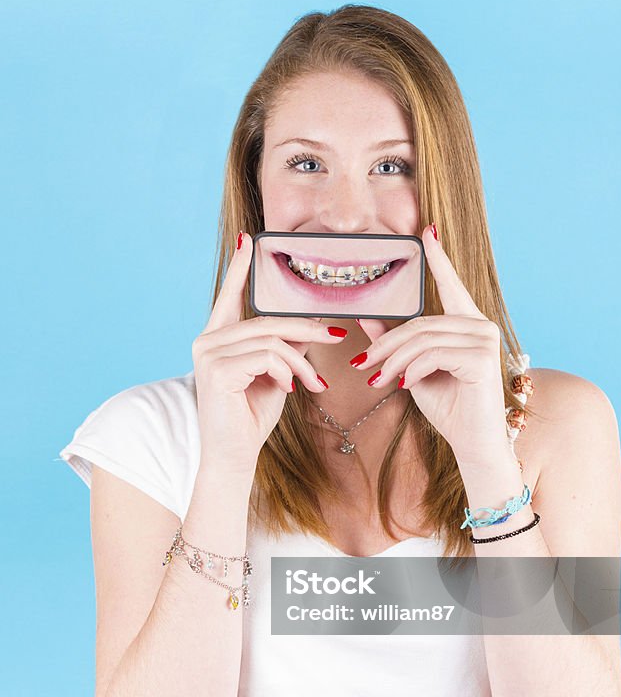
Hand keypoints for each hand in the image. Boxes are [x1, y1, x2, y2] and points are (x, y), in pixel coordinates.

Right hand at [192, 231, 346, 473]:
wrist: (234, 456)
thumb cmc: (251, 416)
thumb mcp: (274, 375)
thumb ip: (283, 349)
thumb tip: (314, 326)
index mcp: (218, 338)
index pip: (230, 296)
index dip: (240, 268)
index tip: (249, 240)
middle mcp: (207, 341)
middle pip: (266, 320)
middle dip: (305, 330)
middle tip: (336, 338)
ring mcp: (209, 354)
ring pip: (271, 339)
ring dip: (300, 361)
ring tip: (312, 384)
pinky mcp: (217, 370)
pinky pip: (267, 356)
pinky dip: (286, 371)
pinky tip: (288, 390)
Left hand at [353, 224, 511, 470]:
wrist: (471, 441)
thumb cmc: (447, 404)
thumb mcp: (412, 369)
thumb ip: (394, 341)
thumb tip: (366, 316)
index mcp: (467, 323)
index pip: (450, 285)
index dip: (438, 258)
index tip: (426, 231)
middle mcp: (480, 324)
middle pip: (420, 322)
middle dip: (386, 345)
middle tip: (363, 366)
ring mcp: (484, 338)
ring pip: (422, 339)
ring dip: (393, 361)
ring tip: (379, 381)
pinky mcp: (481, 356)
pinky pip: (432, 354)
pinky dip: (412, 370)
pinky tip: (406, 386)